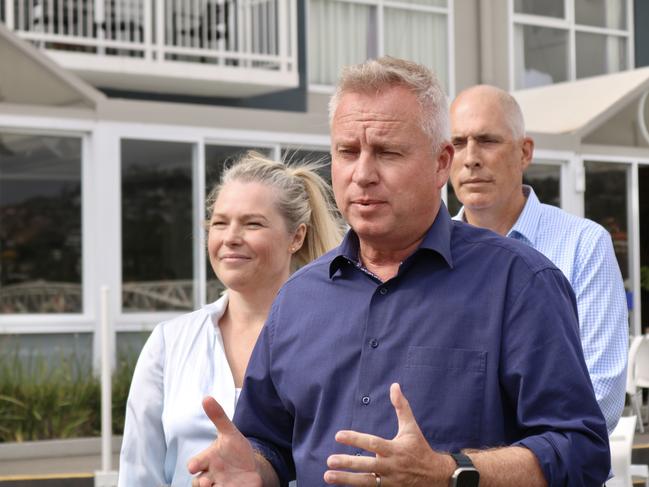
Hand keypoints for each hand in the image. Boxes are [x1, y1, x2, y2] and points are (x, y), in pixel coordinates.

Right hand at [188, 396, 262, 486]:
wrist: (251, 468)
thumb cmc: (235, 450)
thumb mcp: (230, 433)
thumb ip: (218, 417)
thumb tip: (206, 397)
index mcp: (208, 460)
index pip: (195, 463)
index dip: (194, 465)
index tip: (194, 467)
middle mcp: (210, 476)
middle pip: (198, 483)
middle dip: (201, 484)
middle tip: (206, 483)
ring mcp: (219, 486)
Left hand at [324, 383, 454, 486]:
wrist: (436, 475)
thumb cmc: (419, 448)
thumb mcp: (411, 427)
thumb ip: (401, 407)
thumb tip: (394, 386)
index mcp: (395, 449)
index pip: (372, 443)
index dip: (355, 439)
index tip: (338, 435)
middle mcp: (391, 466)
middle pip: (367, 465)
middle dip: (347, 464)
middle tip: (330, 460)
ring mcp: (389, 481)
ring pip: (365, 482)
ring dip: (345, 480)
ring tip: (328, 476)